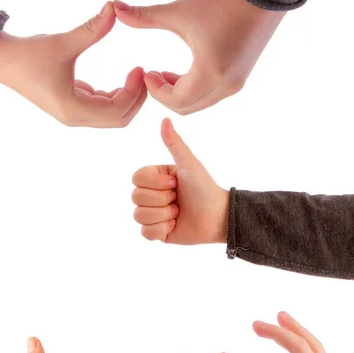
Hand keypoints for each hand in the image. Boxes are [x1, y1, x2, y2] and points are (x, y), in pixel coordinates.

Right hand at [0, 2, 146, 126]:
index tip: (140, 68)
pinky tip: (123, 80)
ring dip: (127, 99)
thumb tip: (113, 8)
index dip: (134, 92)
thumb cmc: (29, 54)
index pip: (116, 110)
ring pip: (111, 117)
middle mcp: (75, 118)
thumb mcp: (62, 42)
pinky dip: (115, 97)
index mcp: (73, 109)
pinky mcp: (72, 108)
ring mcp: (73, 115)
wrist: (1, 61)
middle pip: (118, 120)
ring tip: (135, 75)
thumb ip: (91, 30)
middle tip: (143, 75)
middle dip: (135, 99)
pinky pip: (101, 110)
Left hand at [114, 0, 284, 114]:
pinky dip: (194, 89)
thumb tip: (114, 8)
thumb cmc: (220, 2)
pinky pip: (211, 96)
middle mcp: (225, 86)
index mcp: (210, 74)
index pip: (175, 100)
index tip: (146, 72)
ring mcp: (235, 86)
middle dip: (166, 95)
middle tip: (152, 76)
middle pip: (186, 108)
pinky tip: (184, 72)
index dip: (156, 90)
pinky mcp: (240, 80)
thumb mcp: (180, 11)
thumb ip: (146, 16)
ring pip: (199, 104)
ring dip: (180, 93)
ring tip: (165, 74)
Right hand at [132, 119, 228, 243]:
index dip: (156, 183)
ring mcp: (152, 214)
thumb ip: (175, 144)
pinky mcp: (156, 233)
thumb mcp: (189, 164)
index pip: (136, 178)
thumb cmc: (205, 188)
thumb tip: (165, 119)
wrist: (217, 216)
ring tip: (178, 213)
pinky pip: (145, 233)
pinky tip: (174, 225)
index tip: (175, 183)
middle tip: (179, 199)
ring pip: (139, 215)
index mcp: (155, 178)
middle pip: (136, 197)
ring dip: (162, 214)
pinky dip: (161, 229)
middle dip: (162, 199)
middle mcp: (151, 195)